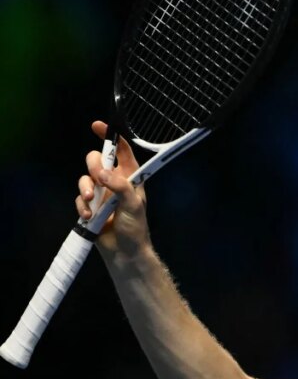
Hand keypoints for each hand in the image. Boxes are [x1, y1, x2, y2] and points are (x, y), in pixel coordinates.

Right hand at [75, 121, 150, 256]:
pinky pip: (79, 199)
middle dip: (92, 167)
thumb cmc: (136, 227)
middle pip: (95, 161)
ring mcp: (101, 195)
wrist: (125, 252)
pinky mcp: (90, 207)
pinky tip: (89, 217)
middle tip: (97, 178)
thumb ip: (119, 185)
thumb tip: (101, 172)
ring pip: (84, 179)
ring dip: (85, 190)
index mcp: (130, 177)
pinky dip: (82, 207)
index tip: (97, 126)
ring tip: (92, 203)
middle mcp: (114, 182)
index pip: (121, 151)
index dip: (110, 137)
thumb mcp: (133, 204)